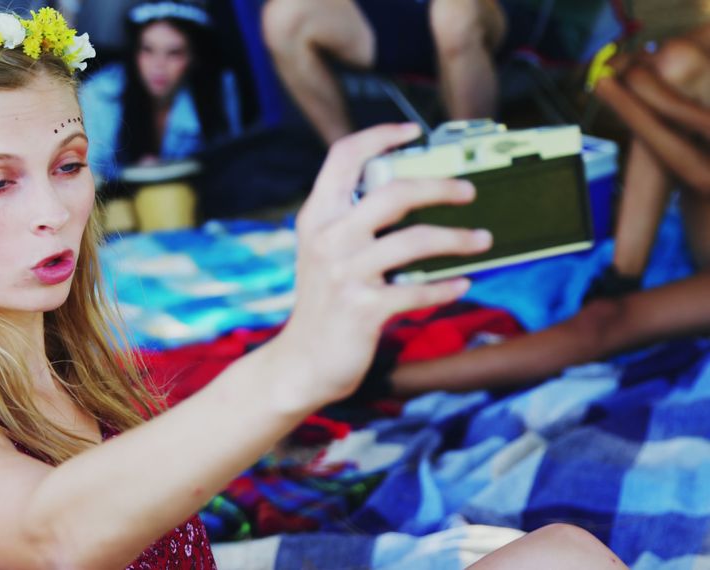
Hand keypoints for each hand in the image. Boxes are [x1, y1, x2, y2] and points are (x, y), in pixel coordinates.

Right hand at [269, 124, 492, 409]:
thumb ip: (350, 221)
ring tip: (482, 241)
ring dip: (458, 239)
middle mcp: (328, 239)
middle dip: (439, 187)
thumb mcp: (323, 253)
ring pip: (415, 240)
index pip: (343, 157)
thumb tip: (409, 194)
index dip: (378, 137)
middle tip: (468, 191)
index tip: (411, 131)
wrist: (302, 362)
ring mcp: (345, 274)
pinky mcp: (364, 308)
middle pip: (393, 192)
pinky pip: (418, 291)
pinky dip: (446, 287)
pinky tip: (460, 284)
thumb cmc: (323, 305)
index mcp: (317, 217)